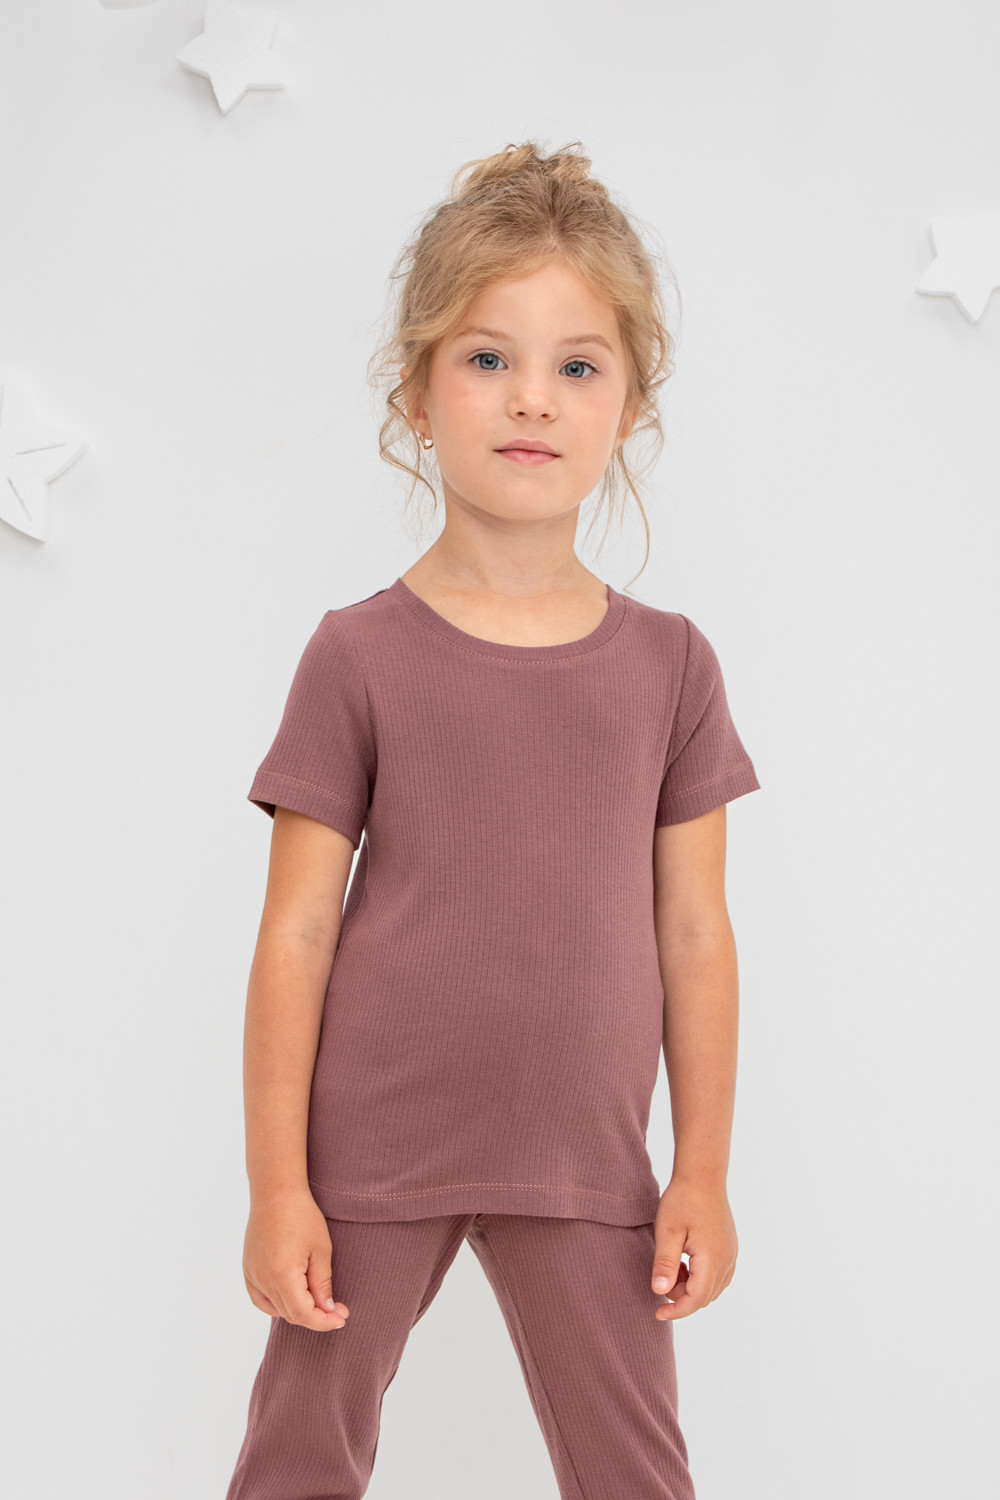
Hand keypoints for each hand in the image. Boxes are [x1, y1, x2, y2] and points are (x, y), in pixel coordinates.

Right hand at [242, 1190, 350, 1329]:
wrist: (276, 1191)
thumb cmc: (302, 1215)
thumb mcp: (321, 1250)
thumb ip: (322, 1284)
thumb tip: (327, 1310)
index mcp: (282, 1275)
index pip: (303, 1314)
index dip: (323, 1322)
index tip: (342, 1317)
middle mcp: (263, 1279)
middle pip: (290, 1314)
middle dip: (315, 1316)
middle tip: (338, 1309)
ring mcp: (252, 1274)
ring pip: (275, 1309)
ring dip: (297, 1311)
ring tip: (317, 1301)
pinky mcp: (248, 1268)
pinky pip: (261, 1299)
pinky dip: (276, 1305)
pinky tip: (292, 1298)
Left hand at [650, 1177, 737, 1320]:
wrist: (702, 1175)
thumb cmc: (683, 1200)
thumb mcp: (667, 1231)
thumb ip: (665, 1263)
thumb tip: (660, 1292)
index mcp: (712, 1258)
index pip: (696, 1299)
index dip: (677, 1311)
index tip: (657, 1313)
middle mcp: (727, 1260)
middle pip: (705, 1297)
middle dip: (682, 1297)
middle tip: (663, 1277)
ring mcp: (731, 1254)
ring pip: (712, 1289)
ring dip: (692, 1288)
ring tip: (674, 1266)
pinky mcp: (730, 1248)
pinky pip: (719, 1276)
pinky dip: (701, 1279)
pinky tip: (686, 1263)